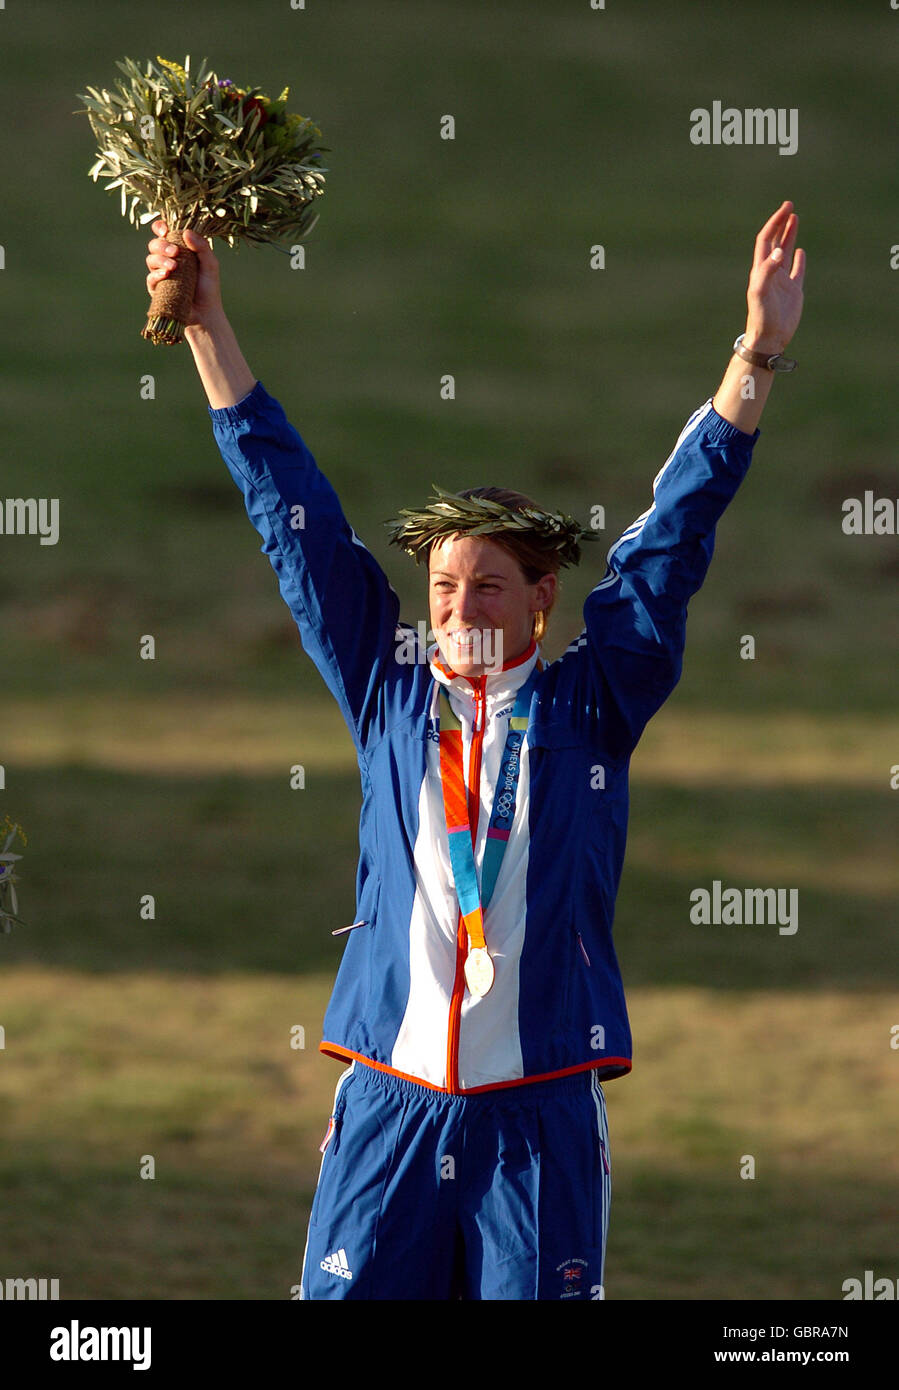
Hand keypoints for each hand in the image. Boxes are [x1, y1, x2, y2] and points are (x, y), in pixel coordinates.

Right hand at [145, 220, 223, 328]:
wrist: (205, 313)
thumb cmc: (209, 288)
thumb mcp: (210, 265)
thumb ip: (202, 247)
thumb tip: (186, 232)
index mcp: (179, 249)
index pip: (164, 233)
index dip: (160, 227)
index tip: (165, 229)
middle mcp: (167, 260)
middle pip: (155, 244)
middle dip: (162, 245)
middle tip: (175, 252)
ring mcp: (160, 274)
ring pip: (150, 259)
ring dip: (160, 259)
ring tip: (174, 267)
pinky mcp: (156, 289)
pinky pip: (150, 278)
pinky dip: (156, 275)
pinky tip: (165, 275)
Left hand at [743, 201, 804, 354]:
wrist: (769, 338)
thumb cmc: (762, 316)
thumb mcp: (761, 292)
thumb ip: (768, 271)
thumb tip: (778, 252)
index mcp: (761, 269)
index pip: (766, 240)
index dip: (774, 223)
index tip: (785, 209)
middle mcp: (771, 272)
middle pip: (775, 242)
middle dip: (781, 224)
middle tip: (789, 206)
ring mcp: (782, 281)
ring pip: (786, 253)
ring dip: (789, 236)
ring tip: (795, 219)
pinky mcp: (793, 292)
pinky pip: (797, 271)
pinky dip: (799, 260)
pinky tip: (801, 252)